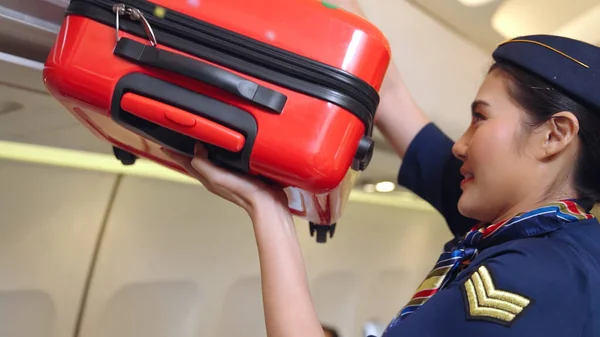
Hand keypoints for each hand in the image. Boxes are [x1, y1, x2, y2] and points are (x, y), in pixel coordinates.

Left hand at [162, 143, 288, 215]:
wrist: (267, 204)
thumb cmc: (245, 193)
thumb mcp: (219, 177)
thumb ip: (204, 164)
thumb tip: (195, 149)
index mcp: (208, 178)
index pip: (186, 163)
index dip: (174, 153)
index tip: (164, 145)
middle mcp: (216, 177)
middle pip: (195, 162)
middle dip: (185, 152)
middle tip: (177, 141)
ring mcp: (228, 176)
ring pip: (209, 162)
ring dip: (202, 152)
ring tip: (196, 142)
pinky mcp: (240, 174)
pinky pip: (225, 162)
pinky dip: (220, 154)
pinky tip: (224, 149)